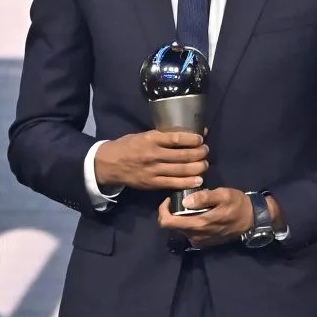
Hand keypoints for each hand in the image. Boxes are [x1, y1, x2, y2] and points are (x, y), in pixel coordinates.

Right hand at [94, 129, 208, 190]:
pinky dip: (189, 182)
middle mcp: (153, 154)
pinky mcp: (153, 183)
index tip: (201, 138)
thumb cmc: (128, 146)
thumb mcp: (143, 135)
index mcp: (150, 139)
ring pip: (182, 169)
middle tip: (206, 151)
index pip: (176, 138)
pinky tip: (198, 179)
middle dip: (199, 153)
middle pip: (183, 155)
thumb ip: (161, 136)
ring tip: (205, 164)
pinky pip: (174, 183)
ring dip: (197, 167)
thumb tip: (185, 133)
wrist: (110, 164)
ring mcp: (153, 170)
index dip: (192, 139)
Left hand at [157, 188, 252, 248]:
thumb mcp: (223, 195)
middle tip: (182, 200)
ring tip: (192, 206)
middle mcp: (195, 236)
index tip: (169, 199)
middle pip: (171, 226)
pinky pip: (189, 233)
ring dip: (181, 217)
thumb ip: (204, 197)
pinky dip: (189, 223)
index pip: (167, 222)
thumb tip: (185, 201)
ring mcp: (200, 241)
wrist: (252, 220)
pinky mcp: (204, 243)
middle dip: (172, 212)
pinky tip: (199, 214)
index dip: (163, 210)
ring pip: (180, 229)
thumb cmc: (237, 205)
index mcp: (198, 224)